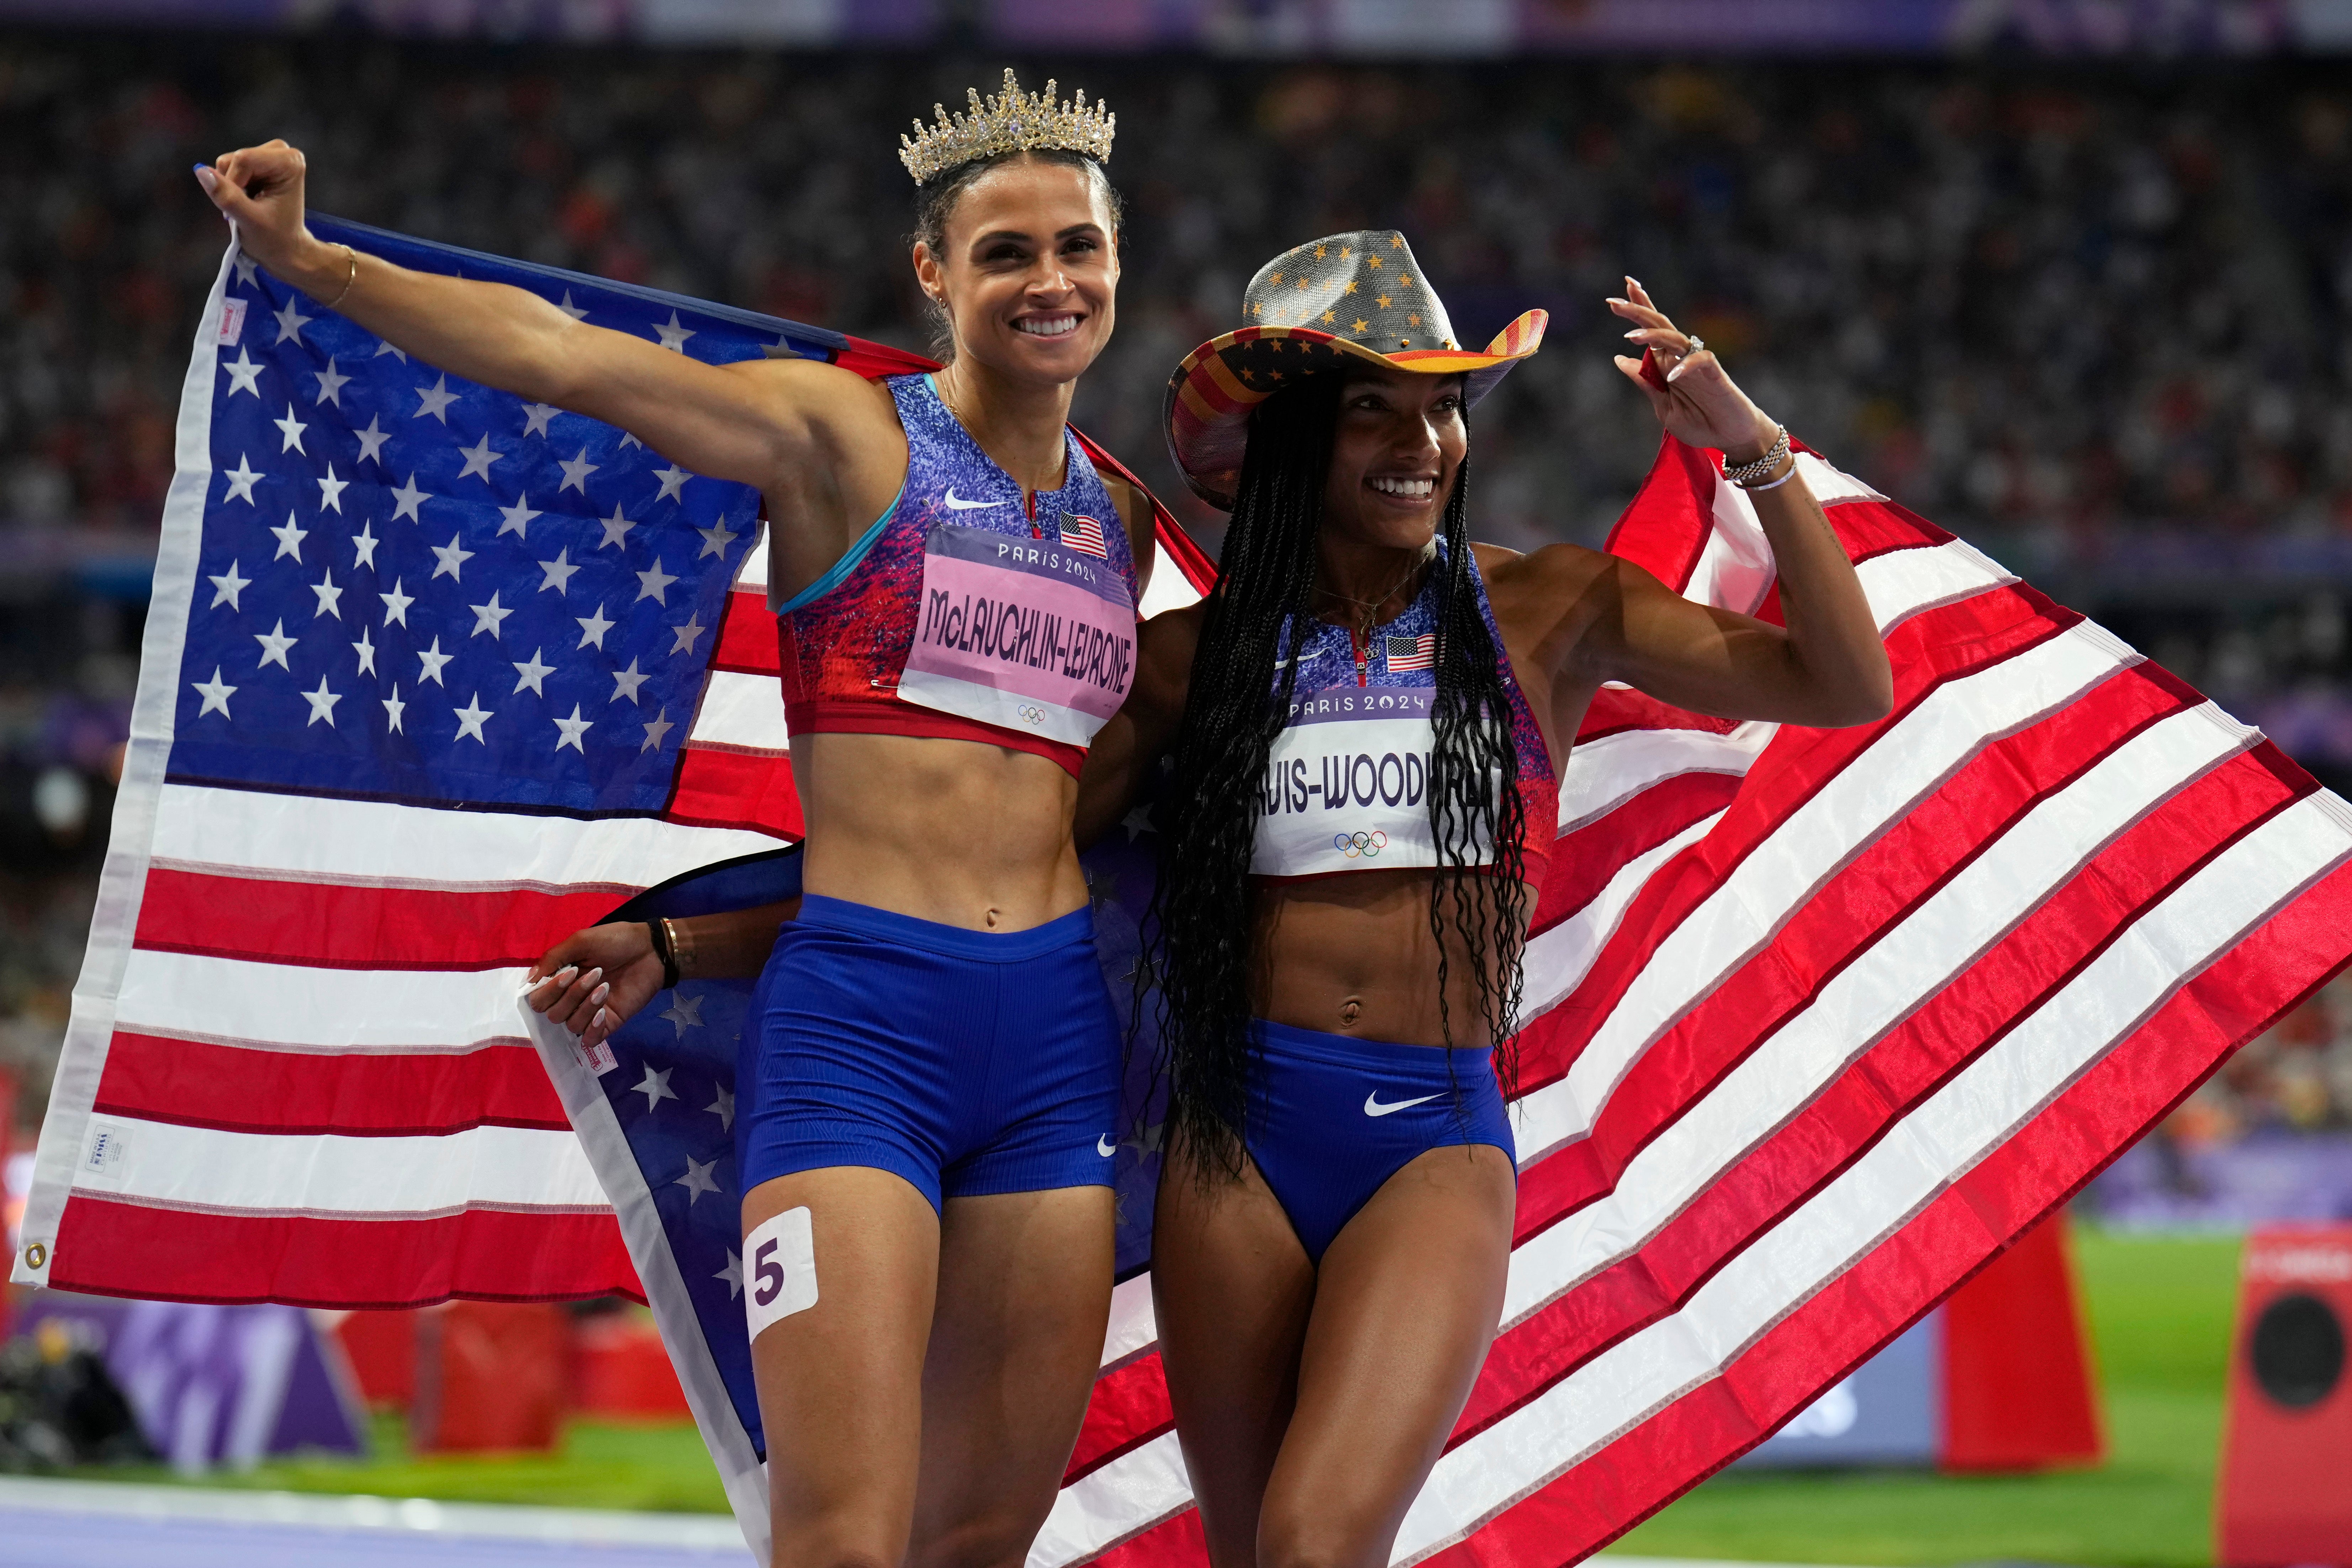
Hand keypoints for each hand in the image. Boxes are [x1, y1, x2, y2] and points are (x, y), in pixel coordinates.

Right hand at [193, 139, 336, 288]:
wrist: (285, 248)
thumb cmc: (275, 238)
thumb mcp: (249, 220)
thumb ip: (226, 196)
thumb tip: (200, 170)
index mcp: (289, 162)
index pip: (243, 159)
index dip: (234, 183)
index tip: (247, 206)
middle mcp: (282, 152)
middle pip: (235, 158)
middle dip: (233, 185)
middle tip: (248, 207)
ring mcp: (268, 155)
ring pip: (227, 162)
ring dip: (232, 186)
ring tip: (250, 204)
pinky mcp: (256, 161)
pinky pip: (227, 167)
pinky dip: (232, 185)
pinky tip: (248, 198)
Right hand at [526, 923, 665, 1050]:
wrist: (650, 948)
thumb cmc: (614, 941)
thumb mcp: (580, 941)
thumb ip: (553, 959)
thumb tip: (529, 980)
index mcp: (561, 980)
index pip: (538, 999)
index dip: (548, 991)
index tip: (567, 973)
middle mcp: (571, 999)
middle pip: (552, 1014)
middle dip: (570, 995)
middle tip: (595, 974)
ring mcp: (590, 1012)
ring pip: (570, 1025)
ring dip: (585, 1006)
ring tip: (605, 986)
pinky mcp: (608, 1023)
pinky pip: (589, 1039)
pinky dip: (592, 1028)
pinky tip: (602, 1012)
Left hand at [1609, 277, 1779, 463]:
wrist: (1729, 438)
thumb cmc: (1699, 422)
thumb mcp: (1662, 405)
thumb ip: (1645, 381)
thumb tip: (1619, 359)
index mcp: (1666, 362)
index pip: (1650, 330)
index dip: (1637, 309)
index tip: (1614, 298)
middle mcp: (1680, 357)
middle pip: (1659, 325)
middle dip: (1637, 311)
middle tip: (1612, 302)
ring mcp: (1697, 363)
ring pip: (1675, 339)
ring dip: (1653, 335)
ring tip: (1630, 337)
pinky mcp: (1715, 374)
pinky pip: (1701, 361)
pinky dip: (1686, 366)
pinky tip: (1671, 377)